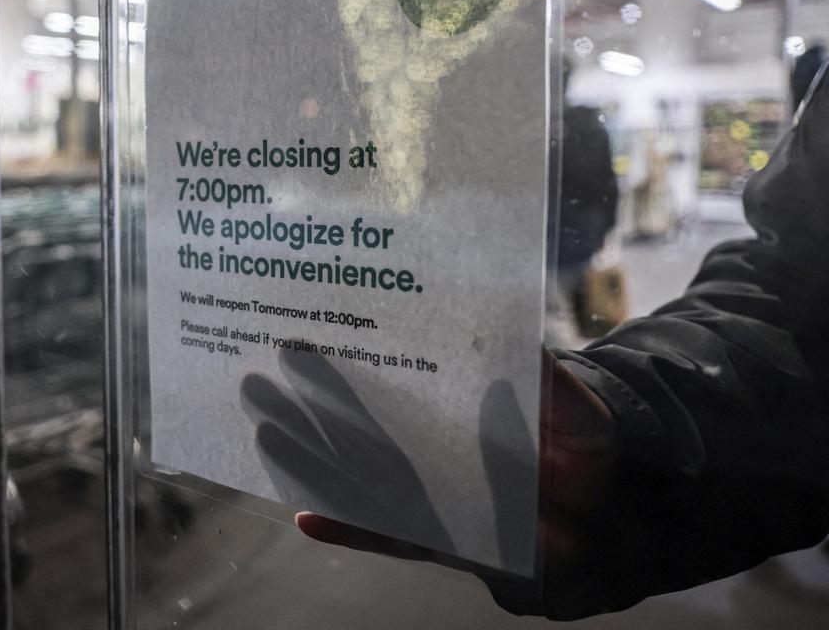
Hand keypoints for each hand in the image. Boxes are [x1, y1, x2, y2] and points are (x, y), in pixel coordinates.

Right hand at [294, 350, 616, 618]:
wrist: (620, 521)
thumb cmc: (592, 450)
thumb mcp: (573, 405)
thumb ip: (546, 379)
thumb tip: (522, 341)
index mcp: (459, 409)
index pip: (396, 384)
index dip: (351, 369)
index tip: (305, 345)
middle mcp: (439, 449)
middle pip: (363, 428)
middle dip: (310, 409)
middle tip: (258, 385)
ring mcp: (437, 494)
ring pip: (363, 476)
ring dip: (314, 461)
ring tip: (266, 439)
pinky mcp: (446, 538)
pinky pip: (390, 534)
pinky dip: (351, 529)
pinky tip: (308, 518)